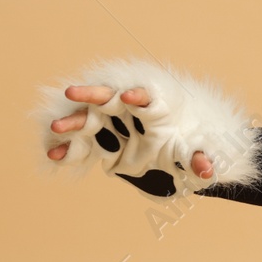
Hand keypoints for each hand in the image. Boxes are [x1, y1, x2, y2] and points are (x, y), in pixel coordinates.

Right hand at [46, 84, 215, 178]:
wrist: (175, 168)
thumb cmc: (189, 155)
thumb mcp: (195, 161)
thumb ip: (199, 162)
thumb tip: (207, 169)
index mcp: (159, 112)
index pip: (149, 99)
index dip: (139, 97)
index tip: (127, 97)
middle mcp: (132, 115)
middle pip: (110, 98)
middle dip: (92, 94)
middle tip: (72, 92)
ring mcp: (114, 128)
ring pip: (89, 118)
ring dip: (72, 122)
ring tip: (55, 128)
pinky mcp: (101, 144)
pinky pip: (81, 144)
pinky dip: (69, 148)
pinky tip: (54, 154)